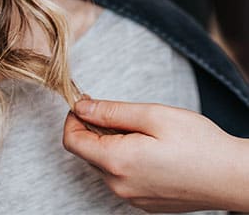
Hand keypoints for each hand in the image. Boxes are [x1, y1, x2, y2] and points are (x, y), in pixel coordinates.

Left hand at [63, 99, 248, 212]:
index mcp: (117, 162)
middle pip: (86, 152)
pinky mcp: (145, 202)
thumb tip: (80, 107)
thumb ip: (110, 111)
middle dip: (93, 128)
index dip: (74, 118)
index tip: (86, 102)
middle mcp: (119, 185)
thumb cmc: (198, 144)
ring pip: (103, 164)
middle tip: (119, 113)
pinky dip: (123, 158)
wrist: (234, 178)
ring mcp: (132, 197)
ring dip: (109, 143)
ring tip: (140, 130)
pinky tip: (148, 148)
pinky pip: (120, 177)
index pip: (72, 140)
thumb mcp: (152, 115)